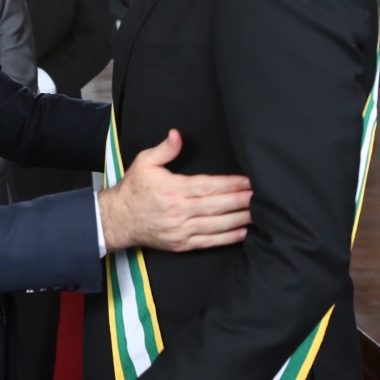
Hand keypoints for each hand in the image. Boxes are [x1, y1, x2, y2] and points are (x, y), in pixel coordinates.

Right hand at [98, 129, 252, 253]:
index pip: (207, 186)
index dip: (230, 184)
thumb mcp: (144, 162)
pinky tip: (242, 232)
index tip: (247, 181)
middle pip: (216, 206)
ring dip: (239, 219)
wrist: (118, 219)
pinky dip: (227, 238)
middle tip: (261, 196)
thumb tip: (177, 134)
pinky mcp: (181, 244)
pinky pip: (208, 241)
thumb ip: (164, 149)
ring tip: (258, 213)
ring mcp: (181, 230)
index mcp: (172, 189)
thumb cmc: (133, 189)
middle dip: (241, 200)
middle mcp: (178, 211)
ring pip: (216, 225)